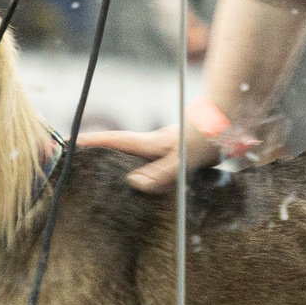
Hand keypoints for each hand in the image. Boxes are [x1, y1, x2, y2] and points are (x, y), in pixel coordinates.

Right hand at [80, 123, 219, 194]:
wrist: (234, 121)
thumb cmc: (211, 138)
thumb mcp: (186, 158)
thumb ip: (161, 172)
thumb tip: (134, 182)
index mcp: (153, 142)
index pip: (117, 141)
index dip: (93, 142)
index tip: (70, 143)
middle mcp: (157, 142)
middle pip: (123, 146)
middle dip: (101, 151)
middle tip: (79, 158)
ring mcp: (168, 146)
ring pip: (140, 154)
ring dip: (123, 160)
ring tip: (106, 173)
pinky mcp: (179, 152)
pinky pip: (155, 160)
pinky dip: (144, 166)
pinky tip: (147, 177)